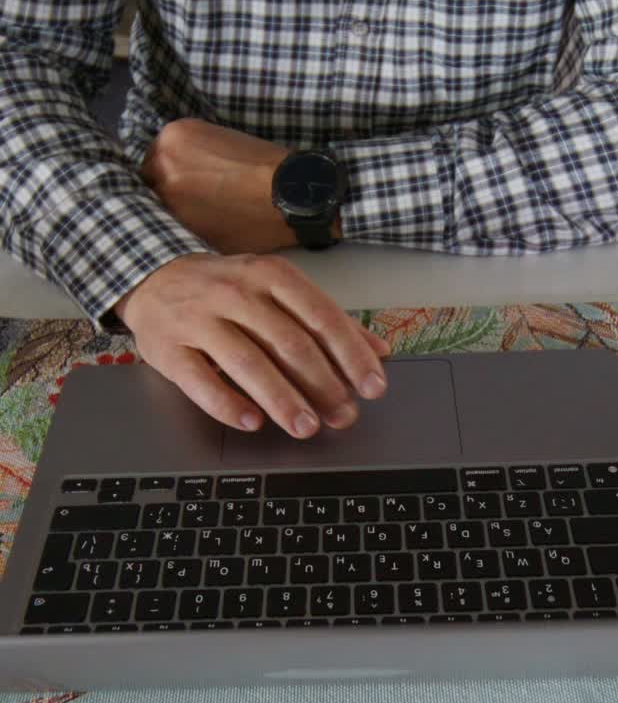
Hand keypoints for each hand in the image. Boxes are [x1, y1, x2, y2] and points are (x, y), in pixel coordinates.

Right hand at [113, 252, 389, 436]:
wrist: (153, 278)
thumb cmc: (226, 289)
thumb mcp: (276, 290)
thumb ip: (327, 319)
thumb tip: (379, 350)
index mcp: (270, 275)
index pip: (321, 316)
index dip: (350, 354)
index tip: (373, 386)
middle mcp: (235, 293)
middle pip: (288, 342)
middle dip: (322, 384)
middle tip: (343, 416)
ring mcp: (199, 319)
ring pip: (247, 362)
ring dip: (281, 399)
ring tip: (306, 427)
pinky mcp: (168, 347)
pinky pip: (200, 379)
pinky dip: (227, 404)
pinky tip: (251, 422)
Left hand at [140, 118, 296, 252]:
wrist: (292, 193)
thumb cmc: (266, 168)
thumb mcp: (222, 141)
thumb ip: (192, 156)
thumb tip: (181, 178)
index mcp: (173, 136)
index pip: (155, 161)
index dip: (170, 177)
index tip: (184, 186)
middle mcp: (163, 162)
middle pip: (151, 185)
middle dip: (169, 196)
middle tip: (195, 205)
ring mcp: (170, 197)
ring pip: (161, 212)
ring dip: (177, 217)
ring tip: (206, 220)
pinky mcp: (184, 227)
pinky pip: (177, 233)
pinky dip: (189, 235)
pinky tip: (212, 231)